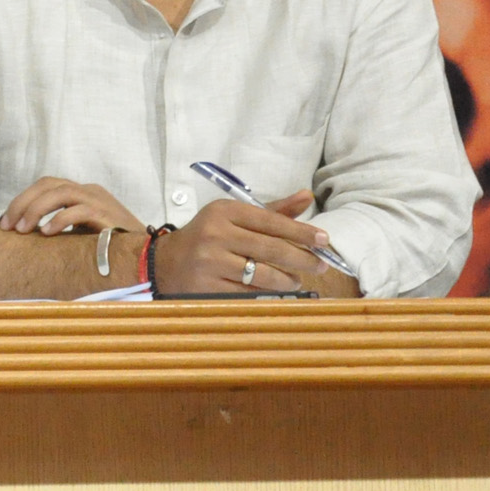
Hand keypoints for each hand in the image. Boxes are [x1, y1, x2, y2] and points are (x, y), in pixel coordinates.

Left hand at [0, 176, 140, 236]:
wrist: (145, 250)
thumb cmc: (108, 243)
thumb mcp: (79, 232)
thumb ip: (58, 226)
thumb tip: (26, 233)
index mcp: (80, 192)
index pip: (45, 185)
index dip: (22, 200)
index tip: (5, 222)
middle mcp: (87, 190)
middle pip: (47, 185)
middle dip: (22, 203)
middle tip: (8, 226)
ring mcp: (97, 199)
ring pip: (60, 193)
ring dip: (36, 210)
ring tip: (23, 230)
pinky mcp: (106, 213)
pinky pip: (78, 211)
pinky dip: (60, 220)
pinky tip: (47, 232)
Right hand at [151, 192, 339, 295]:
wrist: (165, 262)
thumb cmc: (207, 237)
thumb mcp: (233, 217)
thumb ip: (272, 211)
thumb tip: (306, 197)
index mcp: (224, 212)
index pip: (271, 221)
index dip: (301, 231)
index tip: (324, 240)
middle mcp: (216, 234)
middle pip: (271, 249)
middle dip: (302, 258)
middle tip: (321, 265)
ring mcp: (210, 262)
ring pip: (262, 274)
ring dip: (286, 279)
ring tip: (296, 280)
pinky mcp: (207, 286)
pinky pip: (247, 292)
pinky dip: (266, 293)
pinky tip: (274, 291)